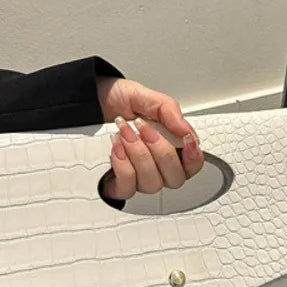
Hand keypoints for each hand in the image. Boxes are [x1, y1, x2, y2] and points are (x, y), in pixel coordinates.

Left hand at [96, 78, 203, 198]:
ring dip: (138, 155)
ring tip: (125, 132)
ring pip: (152, 183)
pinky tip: (117, 148)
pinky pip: (128, 188)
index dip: (194, 157)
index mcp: (172, 147)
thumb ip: (171, 112)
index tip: (185, 140)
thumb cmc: (121, 102)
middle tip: (143, 127)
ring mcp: (140, 177)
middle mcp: (158, 167)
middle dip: (159, 150)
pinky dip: (123, 166)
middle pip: (175, 178)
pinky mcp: (120, 184)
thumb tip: (187, 131)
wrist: (93, 102)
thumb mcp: (148, 98)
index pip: (193, 165)